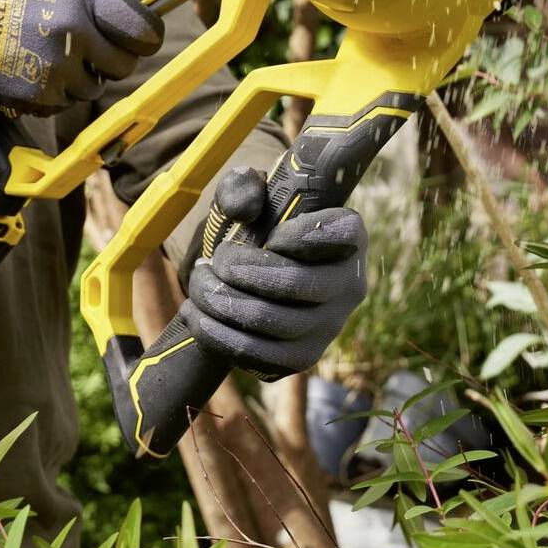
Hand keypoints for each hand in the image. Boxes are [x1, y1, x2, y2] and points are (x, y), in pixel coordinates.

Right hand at [0, 0, 162, 117]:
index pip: (144, 28)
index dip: (148, 37)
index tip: (142, 39)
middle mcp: (74, 29)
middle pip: (125, 64)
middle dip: (113, 59)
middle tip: (91, 49)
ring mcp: (57, 65)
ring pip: (95, 87)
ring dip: (81, 77)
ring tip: (49, 55)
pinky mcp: (40, 94)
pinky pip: (67, 102)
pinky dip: (56, 92)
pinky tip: (32, 70)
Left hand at [179, 167, 366, 380]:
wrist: (248, 276)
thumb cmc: (255, 229)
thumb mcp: (247, 198)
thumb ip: (242, 189)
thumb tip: (242, 206)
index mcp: (349, 237)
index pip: (340, 233)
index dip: (297, 234)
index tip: (269, 234)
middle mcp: (349, 285)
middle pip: (299, 284)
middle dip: (241, 271)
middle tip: (213, 260)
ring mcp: (330, 326)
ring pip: (279, 325)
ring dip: (226, 305)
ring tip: (199, 286)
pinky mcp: (304, 357)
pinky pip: (267, 359)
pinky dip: (223, 339)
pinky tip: (198, 317)